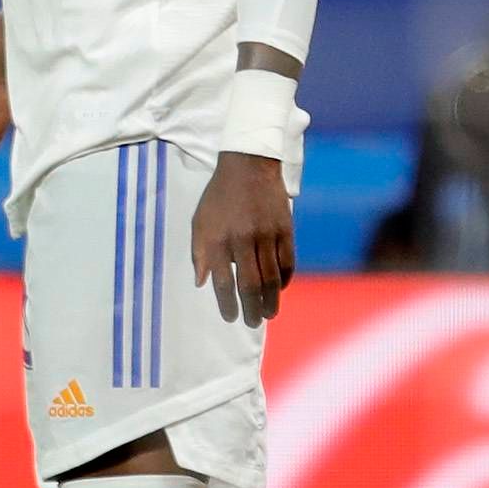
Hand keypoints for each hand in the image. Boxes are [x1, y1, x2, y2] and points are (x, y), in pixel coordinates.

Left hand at [192, 151, 295, 325]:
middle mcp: (243, 239)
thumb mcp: (201, 220)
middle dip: (251, 309)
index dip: (227, 304)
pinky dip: (285, 279)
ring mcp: (267, 234)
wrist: (249, 165)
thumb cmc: (220, 196)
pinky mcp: (285, 229)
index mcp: (219, 239)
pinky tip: (280, 289)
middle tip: (251, 322)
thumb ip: (199, 252)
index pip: (223, 282)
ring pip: (272, 278)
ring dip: (270, 300)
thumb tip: (200, 283)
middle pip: (250, 285)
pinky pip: (288, 262)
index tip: (230, 317)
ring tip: (268, 314)